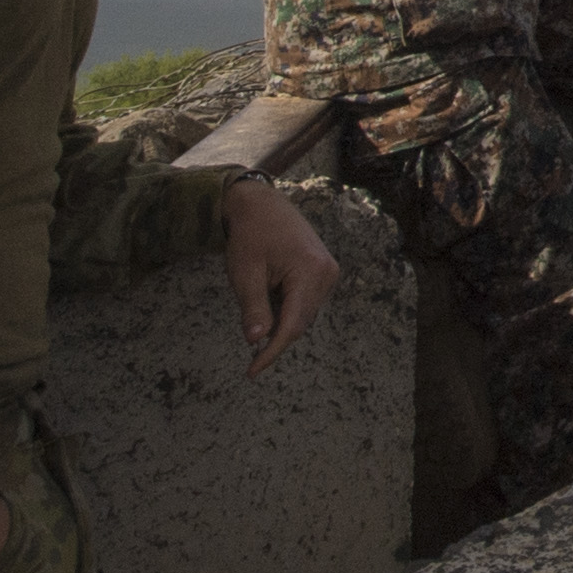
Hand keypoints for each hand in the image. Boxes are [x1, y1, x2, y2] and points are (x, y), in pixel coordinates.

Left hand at [223, 173, 341, 374]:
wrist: (260, 201)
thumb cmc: (250, 234)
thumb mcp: (245, 273)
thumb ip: (253, 309)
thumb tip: (256, 341)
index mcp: (311, 272)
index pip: (292, 326)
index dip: (272, 352)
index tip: (252, 371)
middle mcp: (326, 273)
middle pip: (300, 321)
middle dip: (274, 331)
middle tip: (247, 328)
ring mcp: (327, 271)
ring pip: (302, 313)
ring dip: (279, 316)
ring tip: (257, 292)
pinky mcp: (322, 269)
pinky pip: (304, 300)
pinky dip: (285, 305)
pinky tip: (268, 289)